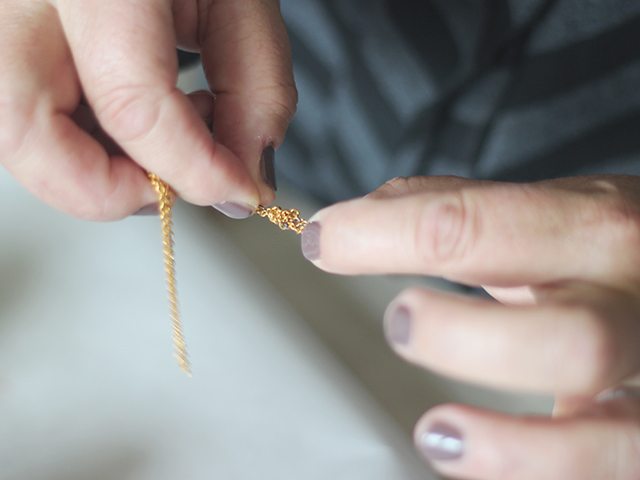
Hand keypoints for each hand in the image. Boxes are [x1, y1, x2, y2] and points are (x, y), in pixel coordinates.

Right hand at [0, 0, 295, 219]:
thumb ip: (255, 89)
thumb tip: (245, 177)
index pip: (134, 107)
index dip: (196, 171)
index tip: (239, 190)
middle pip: (27, 137)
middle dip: (111, 189)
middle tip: (169, 183)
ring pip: (13, 134)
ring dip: (94, 166)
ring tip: (157, 137)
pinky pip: (22, 112)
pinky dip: (80, 139)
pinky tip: (126, 119)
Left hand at [301, 175, 639, 478]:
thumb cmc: (606, 249)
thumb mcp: (548, 211)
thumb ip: (458, 211)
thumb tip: (357, 222)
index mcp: (595, 228)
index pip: (476, 226)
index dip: (382, 234)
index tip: (326, 239)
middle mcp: (634, 303)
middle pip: (568, 339)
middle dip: (463, 338)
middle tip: (399, 323)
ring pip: (606, 437)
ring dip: (511, 445)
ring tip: (437, 432)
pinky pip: (604, 472)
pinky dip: (533, 473)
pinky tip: (474, 457)